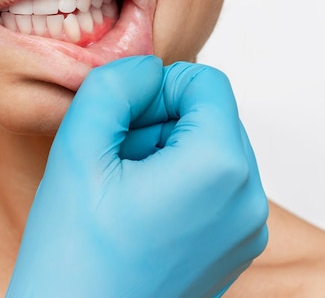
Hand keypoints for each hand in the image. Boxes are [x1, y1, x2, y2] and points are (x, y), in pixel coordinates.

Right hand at [5, 56, 267, 297]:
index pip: (205, 82)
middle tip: (113, 157)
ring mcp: (246, 230)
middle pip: (209, 117)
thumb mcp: (79, 150)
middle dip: (159, 122)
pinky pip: (213, 187)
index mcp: (221, 168)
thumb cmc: (74, 258)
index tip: (118, 120)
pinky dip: (176, 181)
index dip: (155, 88)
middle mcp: (250, 200)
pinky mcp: (234, 249)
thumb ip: (114, 87)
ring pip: (209, 150)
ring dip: (165, 151)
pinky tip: (137, 210)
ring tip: (122, 188)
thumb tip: (144, 67)